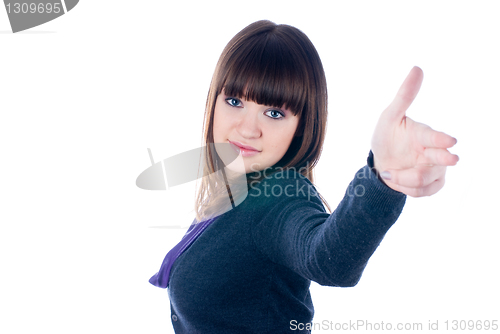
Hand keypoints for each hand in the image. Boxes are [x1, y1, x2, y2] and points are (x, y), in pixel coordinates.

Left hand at [371, 66, 458, 196]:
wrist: (380, 163)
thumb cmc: (387, 137)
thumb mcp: (389, 117)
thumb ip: (404, 96)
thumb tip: (417, 68)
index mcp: (422, 134)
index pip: (433, 136)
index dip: (441, 138)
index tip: (450, 140)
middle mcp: (432, 151)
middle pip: (441, 158)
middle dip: (444, 159)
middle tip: (451, 158)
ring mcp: (434, 168)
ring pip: (427, 178)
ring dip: (406, 179)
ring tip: (390, 173)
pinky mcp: (433, 184)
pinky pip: (425, 192)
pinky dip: (409, 189)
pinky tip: (397, 180)